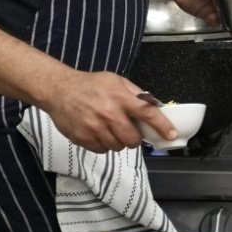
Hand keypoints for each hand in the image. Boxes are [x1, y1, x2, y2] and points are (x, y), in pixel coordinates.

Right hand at [43, 70, 176, 152]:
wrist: (59, 90)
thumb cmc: (90, 84)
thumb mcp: (116, 80)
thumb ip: (135, 94)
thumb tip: (154, 106)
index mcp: (119, 97)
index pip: (147, 112)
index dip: (162, 125)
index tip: (171, 134)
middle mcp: (108, 114)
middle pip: (132, 138)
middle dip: (135, 138)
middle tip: (129, 130)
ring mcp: (94, 128)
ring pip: (118, 147)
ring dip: (119, 141)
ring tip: (110, 128)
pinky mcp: (83, 138)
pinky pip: (102, 150)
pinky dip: (104, 144)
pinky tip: (99, 132)